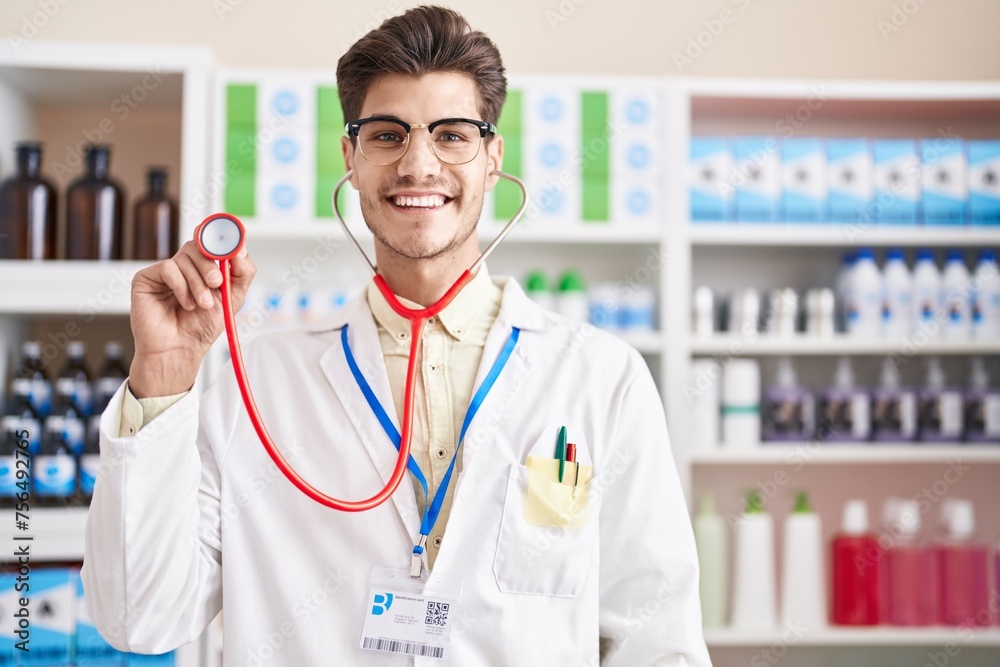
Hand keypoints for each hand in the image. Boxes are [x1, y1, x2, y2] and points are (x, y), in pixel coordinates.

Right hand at [128, 233, 256, 397]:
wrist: (180, 349)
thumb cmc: (203, 327)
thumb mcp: (232, 298)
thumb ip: (242, 273)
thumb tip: (240, 248)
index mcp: (203, 268)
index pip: (212, 243)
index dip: (222, 240)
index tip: (233, 245)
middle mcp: (183, 266)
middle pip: (198, 246)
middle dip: (211, 266)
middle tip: (216, 284)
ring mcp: (164, 271)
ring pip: (185, 256)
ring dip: (197, 283)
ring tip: (201, 305)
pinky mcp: (146, 278)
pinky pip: (168, 267)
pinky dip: (181, 286)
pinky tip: (184, 304)